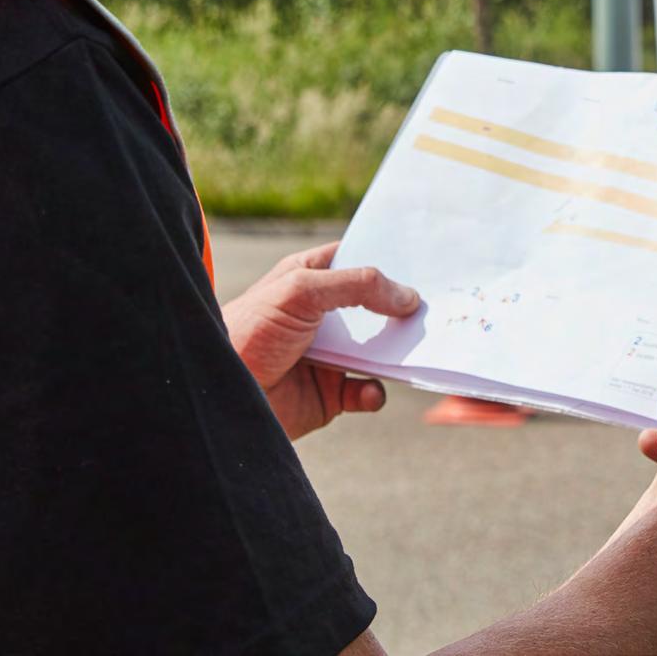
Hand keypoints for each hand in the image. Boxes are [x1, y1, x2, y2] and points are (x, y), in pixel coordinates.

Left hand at [223, 242, 419, 441]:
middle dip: (402, 308)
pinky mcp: (328, 394)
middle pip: (374, 307)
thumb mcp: (302, 290)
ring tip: (420, 349)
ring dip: (398, 351)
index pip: (356, 261)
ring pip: (377, 350)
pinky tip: (369, 390)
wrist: (220, 395)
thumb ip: (357, 286)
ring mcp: (327, 355)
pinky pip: (366, 392)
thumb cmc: (250, 330)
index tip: (425, 260)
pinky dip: (375, 392)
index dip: (387, 260)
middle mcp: (321, 315)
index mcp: (309, 278)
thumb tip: (408, 296)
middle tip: (437, 308)